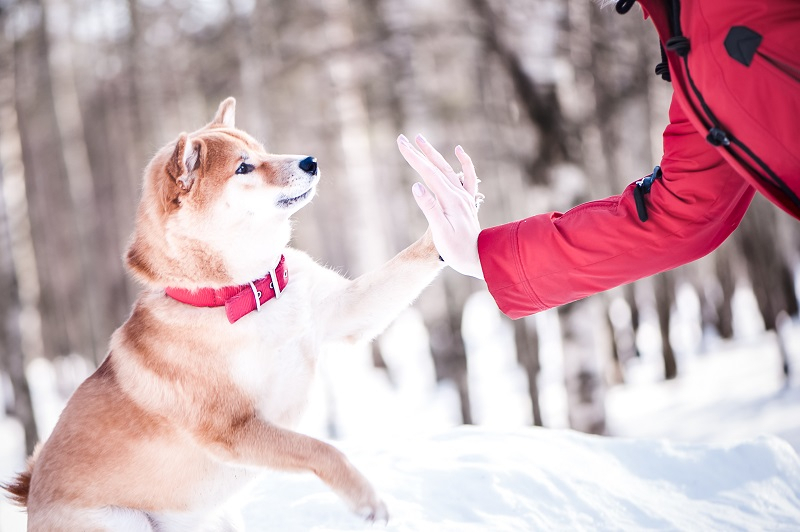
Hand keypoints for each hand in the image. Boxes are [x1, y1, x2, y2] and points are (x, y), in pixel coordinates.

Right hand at [397, 134, 484, 279]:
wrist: (478, 259)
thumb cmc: (457, 250)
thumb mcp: (440, 232)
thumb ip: (429, 208)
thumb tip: (416, 186)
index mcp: (450, 200)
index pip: (428, 173)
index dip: (414, 158)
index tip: (401, 144)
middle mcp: (459, 194)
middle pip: (437, 167)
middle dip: (419, 152)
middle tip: (403, 139)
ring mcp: (465, 197)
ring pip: (448, 169)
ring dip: (434, 154)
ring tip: (421, 140)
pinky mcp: (467, 201)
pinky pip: (467, 177)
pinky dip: (464, 162)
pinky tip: (458, 151)